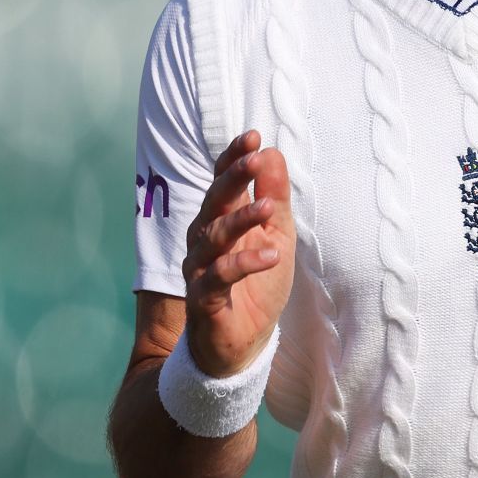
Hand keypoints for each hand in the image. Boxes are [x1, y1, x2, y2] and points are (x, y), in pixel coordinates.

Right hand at [181, 129, 296, 376]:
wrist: (245, 342)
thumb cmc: (258, 284)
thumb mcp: (276, 236)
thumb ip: (275, 197)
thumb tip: (273, 153)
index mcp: (221, 220)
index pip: (222, 182)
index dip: (233, 159)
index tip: (253, 135)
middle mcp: (204, 239)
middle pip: (214, 202)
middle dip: (233, 178)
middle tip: (254, 159)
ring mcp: (200, 268)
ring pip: (214, 236)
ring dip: (242, 219)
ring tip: (270, 208)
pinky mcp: (203, 298)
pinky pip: (220, 276)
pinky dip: (244, 263)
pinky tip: (270, 255)